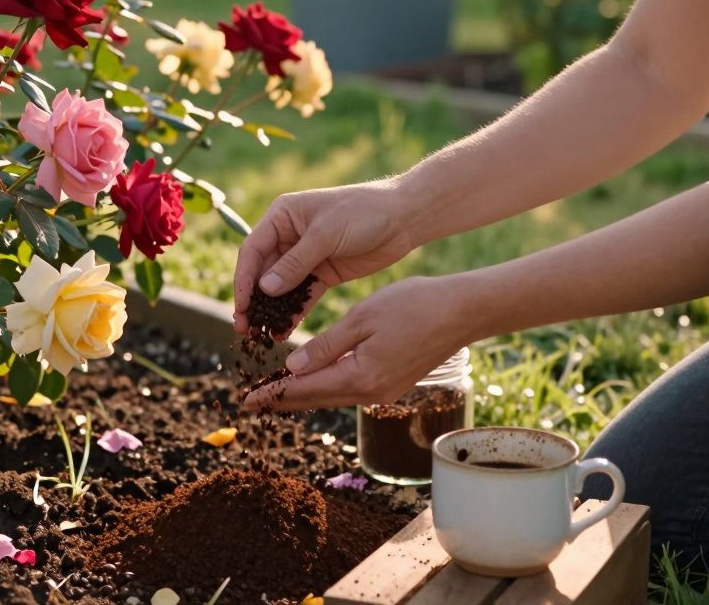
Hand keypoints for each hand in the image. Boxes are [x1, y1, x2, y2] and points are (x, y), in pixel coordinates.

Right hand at [233, 178, 415, 334]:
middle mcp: (288, 236)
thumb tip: (264, 289)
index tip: (241, 306)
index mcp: (282, 216)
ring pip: (281, 287)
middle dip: (253, 300)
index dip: (244, 279)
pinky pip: (303, 295)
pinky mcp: (323, 273)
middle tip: (244, 328)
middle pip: (262, 272)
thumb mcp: (327, 234)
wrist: (404, 217)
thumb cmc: (363, 211)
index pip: (252, 250)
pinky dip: (294, 312)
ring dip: (271, 310)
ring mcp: (306, 256)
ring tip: (262, 336)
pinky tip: (285, 332)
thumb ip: (295, 263)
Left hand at [242, 276, 473, 411]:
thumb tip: (292, 368)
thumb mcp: (361, 318)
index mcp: (360, 376)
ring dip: (303, 395)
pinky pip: (349, 389)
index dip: (273, 394)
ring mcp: (383, 391)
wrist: (462, 312)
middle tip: (251, 402)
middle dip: (283, 400)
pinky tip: (313, 380)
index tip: (246, 400)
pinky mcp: (392, 384)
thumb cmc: (413, 306)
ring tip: (275, 392)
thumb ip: (325, 346)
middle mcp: (370, 393)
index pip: (305, 390)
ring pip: (332, 396)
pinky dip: (325, 386)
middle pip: (316, 400)